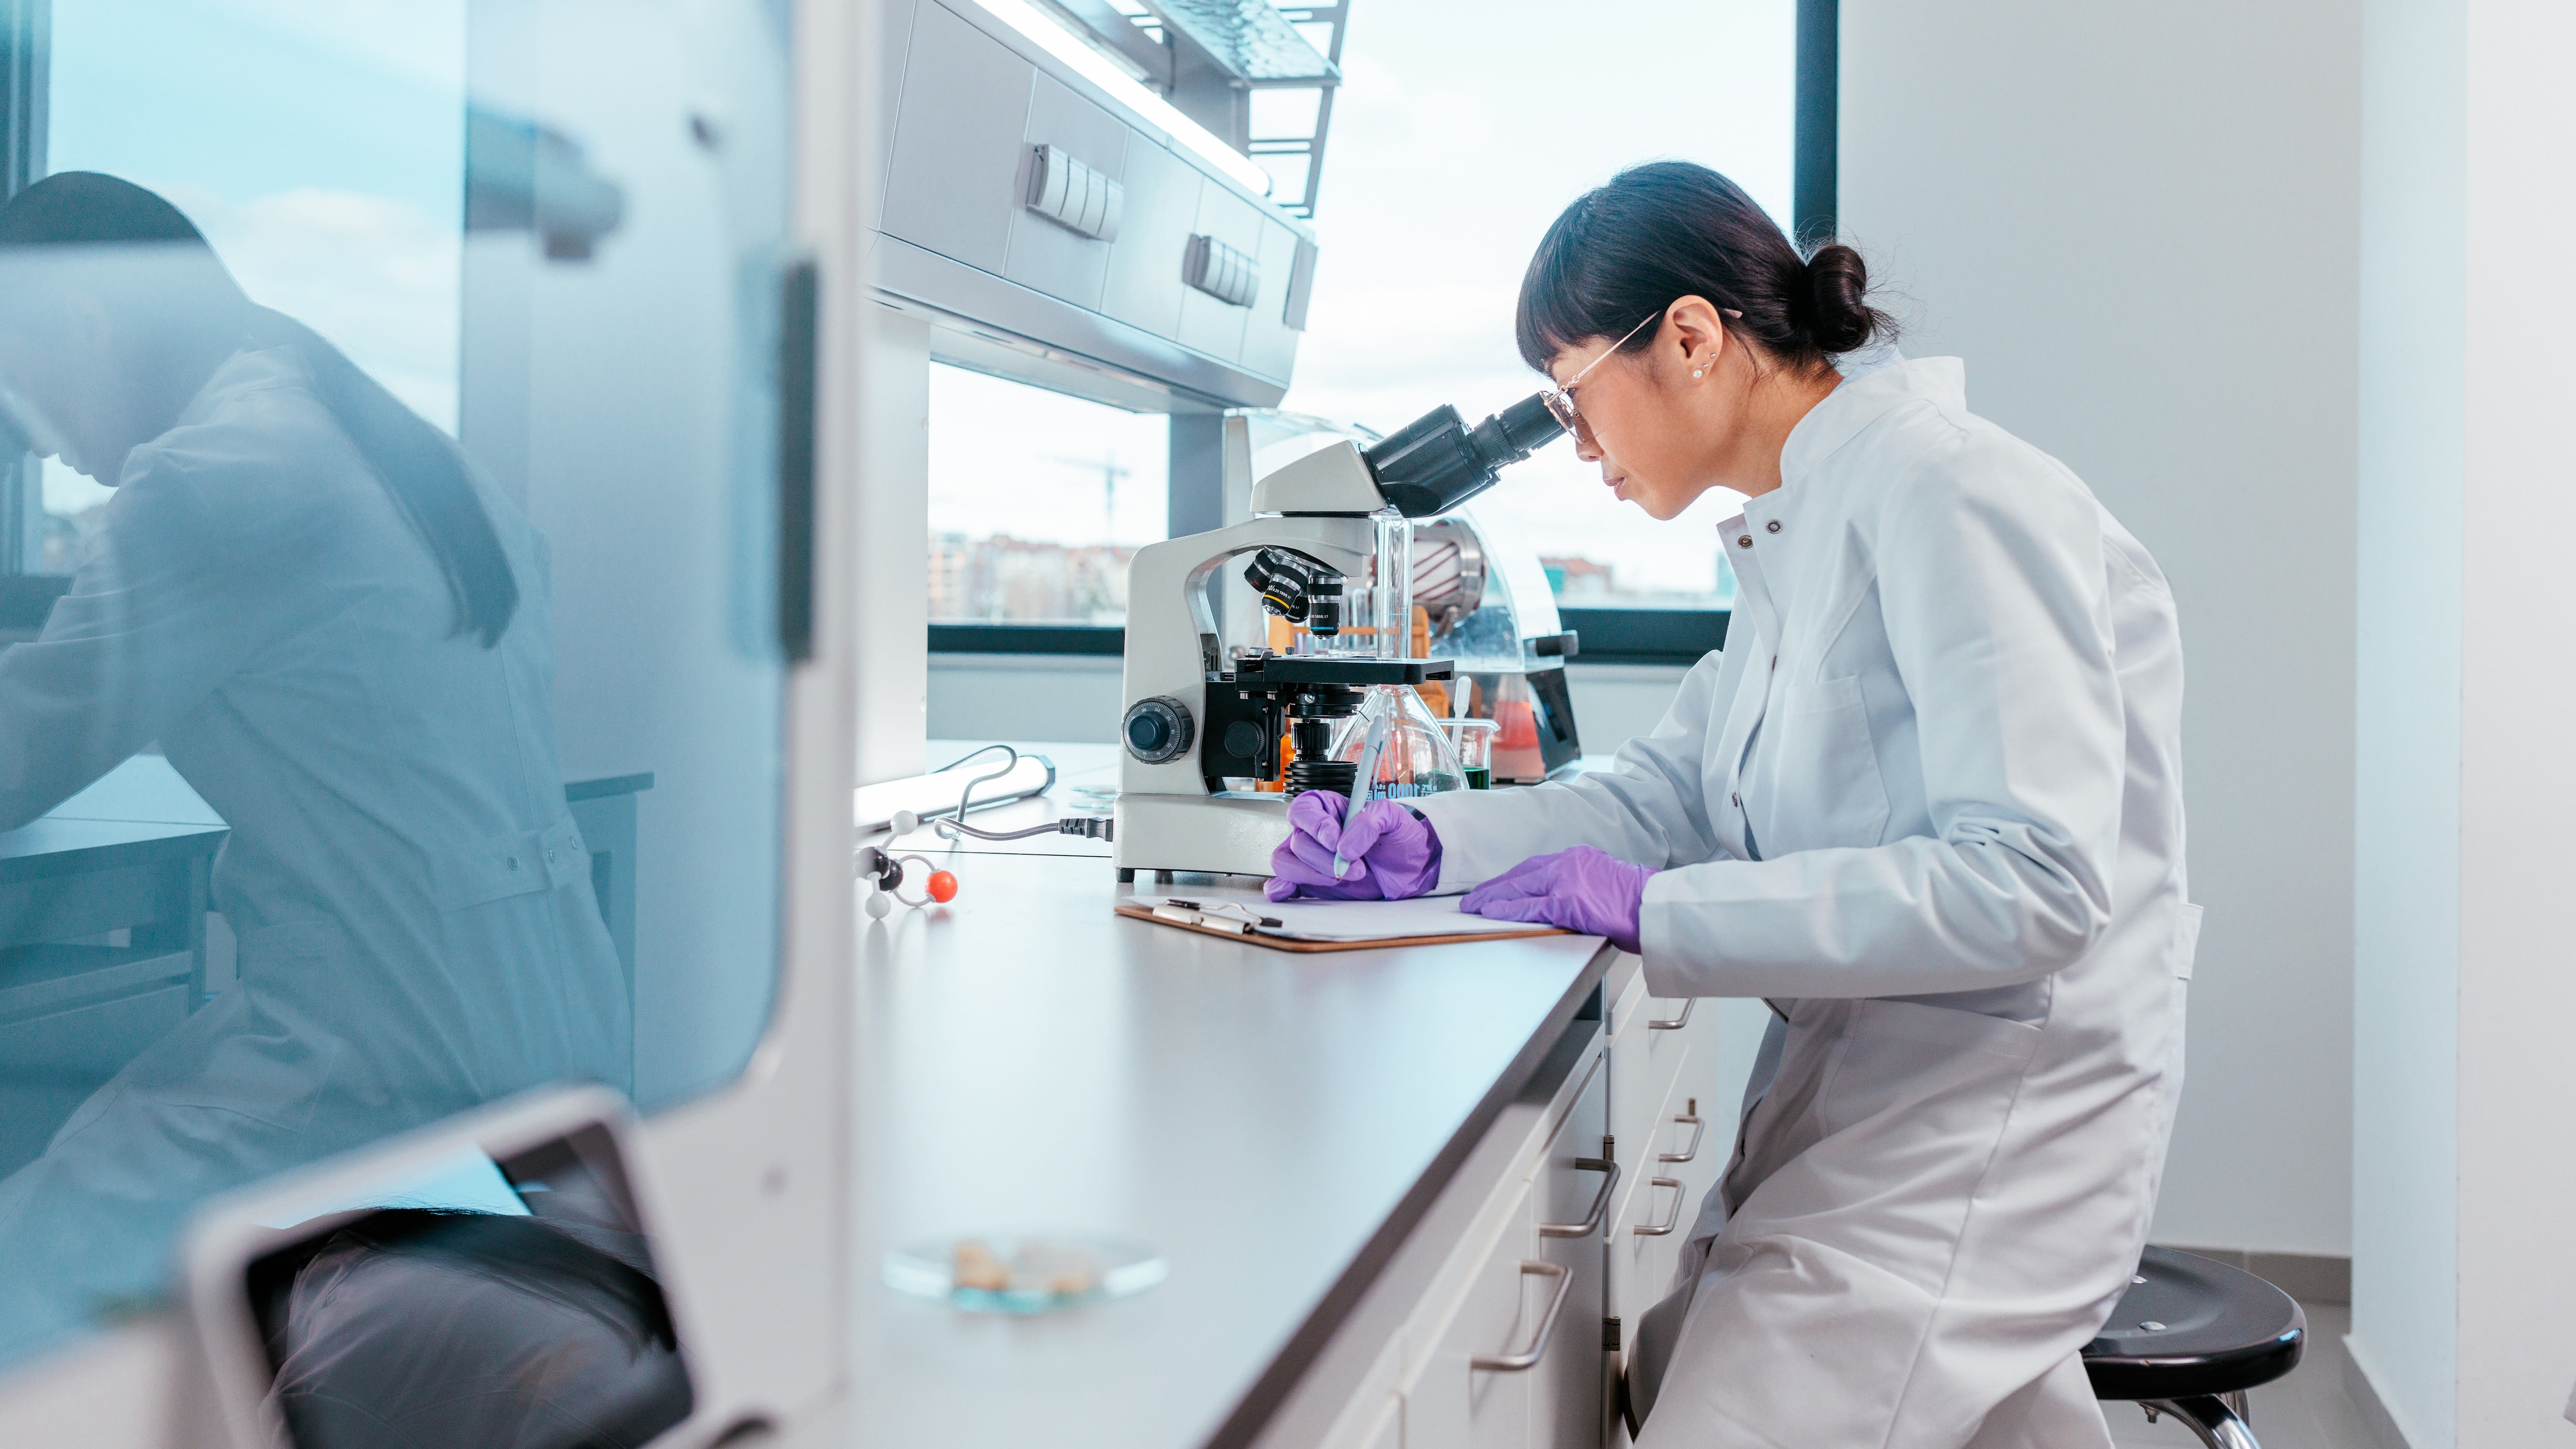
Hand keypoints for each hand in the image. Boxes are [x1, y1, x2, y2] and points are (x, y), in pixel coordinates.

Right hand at [1266, 792, 1442, 901]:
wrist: (1410, 869)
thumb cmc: (1398, 837)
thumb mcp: (1393, 817)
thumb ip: (1369, 822)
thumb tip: (1344, 846)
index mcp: (1327, 808)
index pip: (1304, 810)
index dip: (1315, 826)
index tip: (1335, 841)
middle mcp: (1313, 831)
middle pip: (1297, 842)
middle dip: (1325, 859)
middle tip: (1356, 867)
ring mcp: (1309, 858)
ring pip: (1286, 863)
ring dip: (1311, 875)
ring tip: (1343, 880)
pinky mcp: (1309, 882)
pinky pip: (1283, 884)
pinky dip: (1281, 889)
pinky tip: (1288, 893)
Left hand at [1460, 846, 1653, 953]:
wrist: (1657, 907)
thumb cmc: (1638, 902)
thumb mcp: (1605, 885)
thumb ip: (1579, 887)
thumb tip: (1559, 902)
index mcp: (1579, 858)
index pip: (1536, 867)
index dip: (1512, 878)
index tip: (1497, 886)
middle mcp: (1569, 863)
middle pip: (1522, 874)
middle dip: (1495, 886)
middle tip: (1474, 897)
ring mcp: (1567, 881)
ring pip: (1520, 887)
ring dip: (1493, 897)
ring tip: (1474, 906)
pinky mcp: (1568, 903)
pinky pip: (1529, 907)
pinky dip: (1507, 910)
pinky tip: (1491, 914)